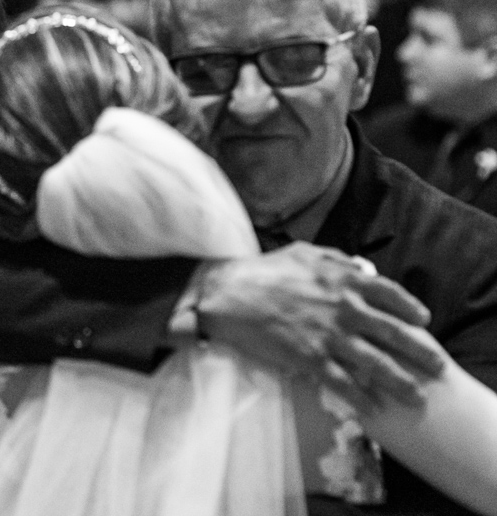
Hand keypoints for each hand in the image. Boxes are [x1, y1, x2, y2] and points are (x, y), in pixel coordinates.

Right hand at [198, 242, 444, 412]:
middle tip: (435, 364)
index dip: (410, 308)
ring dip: (400, 381)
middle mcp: (343, 307)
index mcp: (342, 279)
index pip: (390, 294)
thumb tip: (361, 267)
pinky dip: (360, 398)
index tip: (422, 319)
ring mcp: (328, 334)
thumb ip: (335, 259)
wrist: (226, 294)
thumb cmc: (261, 271)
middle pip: (394, 332)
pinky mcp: (310, 358)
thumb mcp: (302, 253)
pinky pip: (343, 382)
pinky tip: (371, 409)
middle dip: (419, 350)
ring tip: (415, 395)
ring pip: (376, 363)